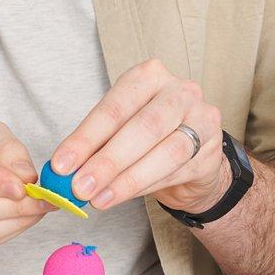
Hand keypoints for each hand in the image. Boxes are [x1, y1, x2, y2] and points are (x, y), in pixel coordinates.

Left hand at [52, 60, 227, 217]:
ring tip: (98, 198)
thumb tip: (63, 172)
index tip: (62, 165)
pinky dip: (145, 187)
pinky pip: (177, 171)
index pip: (116, 107)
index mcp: (151, 76)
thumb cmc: (148, 136)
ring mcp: (203, 119)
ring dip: (127, 179)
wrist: (191, 156)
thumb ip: (96, 145)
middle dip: (108, 161)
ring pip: (167, 151)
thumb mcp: (120, 128)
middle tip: (80, 186)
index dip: (86, 138)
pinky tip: (121, 197)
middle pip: (145, 127)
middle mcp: (181, 92)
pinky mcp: (212, 151)